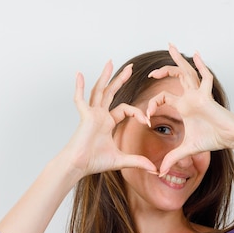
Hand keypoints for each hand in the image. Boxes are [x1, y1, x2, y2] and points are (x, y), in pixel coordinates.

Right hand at [66, 60, 156, 175]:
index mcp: (107, 122)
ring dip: (105, 76)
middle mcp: (99, 115)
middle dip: (120, 79)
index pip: (125, 109)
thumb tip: (154, 170)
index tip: (147, 120)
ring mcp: (91, 114)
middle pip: (111, 93)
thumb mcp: (121, 160)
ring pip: (99, 90)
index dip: (138, 112)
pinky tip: (79, 74)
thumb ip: (137, 161)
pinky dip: (79, 87)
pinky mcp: (84, 116)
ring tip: (111, 62)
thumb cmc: (94, 162)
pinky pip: (80, 99)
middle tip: (130, 68)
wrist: (79, 165)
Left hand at [146, 44, 233, 176]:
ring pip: (187, 71)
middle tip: (150, 71)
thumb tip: (160, 172)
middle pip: (175, 77)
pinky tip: (196, 55)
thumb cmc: (213, 139)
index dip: (152, 105)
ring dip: (178, 60)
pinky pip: (204, 77)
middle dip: (162, 70)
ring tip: (170, 47)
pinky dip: (201, 66)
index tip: (146, 117)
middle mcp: (190, 96)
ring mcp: (199, 94)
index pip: (163, 98)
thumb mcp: (187, 149)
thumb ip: (172, 158)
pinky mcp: (206, 96)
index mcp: (183, 106)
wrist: (231, 137)